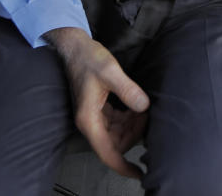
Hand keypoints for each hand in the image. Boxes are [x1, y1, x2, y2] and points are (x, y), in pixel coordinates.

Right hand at [44, 27, 149, 177]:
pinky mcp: (98, 109)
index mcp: (88, 119)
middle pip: (115, 143)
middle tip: (147, 115)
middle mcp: (89, 122)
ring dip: (132, 125)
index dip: (123, 166)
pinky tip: (136, 105)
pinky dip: (128, 118)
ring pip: (117, 133)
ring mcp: (93, 116)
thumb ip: (128, 90)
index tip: (139, 174)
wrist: (75, 47)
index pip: (107, 153)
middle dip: (133, 134)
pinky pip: (116, 122)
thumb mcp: (111, 72)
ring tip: (143, 108)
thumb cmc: (89, 58)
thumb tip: (144, 108)